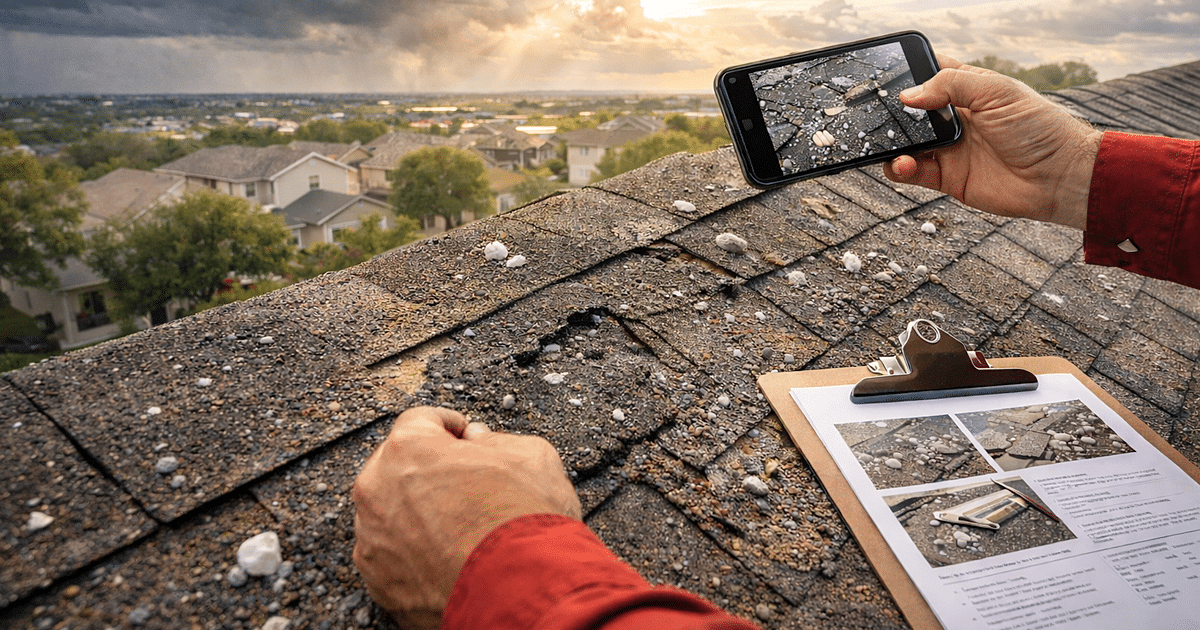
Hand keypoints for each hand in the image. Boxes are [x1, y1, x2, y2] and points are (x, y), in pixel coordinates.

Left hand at [352, 407, 581, 628]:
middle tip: (462, 483)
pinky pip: (392, 556)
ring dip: (417, 513)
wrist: (520, 592)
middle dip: (427, 469)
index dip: (450, 427)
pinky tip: (447, 557)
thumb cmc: (523, 523)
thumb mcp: (530, 456)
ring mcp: (373, 540)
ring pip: (390, 513)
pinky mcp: (379, 581)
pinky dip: (413, 553)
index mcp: (409, 449)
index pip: (421, 420)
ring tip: (457, 527)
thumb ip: (495, 440)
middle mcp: (378, 490)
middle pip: (396, 466)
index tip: (463, 438)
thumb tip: (479, 443)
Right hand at [884, 55, 1103, 229]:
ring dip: (891, 143)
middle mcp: (955, 119)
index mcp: (968, 90)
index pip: (930, 75)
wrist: (1058, 177)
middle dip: (892, 113)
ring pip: (906, 143)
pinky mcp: (947, 178)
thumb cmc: (1039, 128)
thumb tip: (908, 94)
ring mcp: (949, 149)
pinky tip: (904, 164)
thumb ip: (951, 85)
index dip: (908, 74)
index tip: (885, 76)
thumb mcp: (996, 92)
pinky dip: (900, 169)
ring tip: (890, 144)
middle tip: (877, 114)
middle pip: (910, 112)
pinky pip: (912, 173)